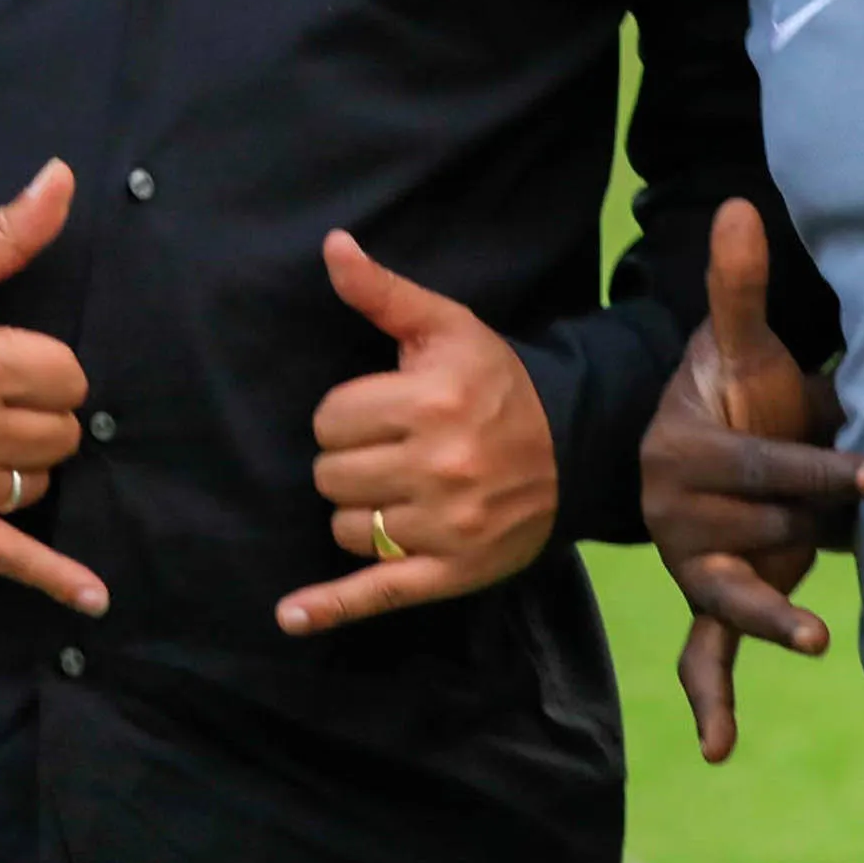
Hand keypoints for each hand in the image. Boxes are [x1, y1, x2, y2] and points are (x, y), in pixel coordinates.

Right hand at [0, 160, 107, 614]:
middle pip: (63, 434)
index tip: (17, 358)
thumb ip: (11, 230)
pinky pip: (9, 559)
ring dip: (27, 465)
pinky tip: (95, 600)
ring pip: (39, 484)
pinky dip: (56, 581)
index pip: (70, 377)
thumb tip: (65, 176)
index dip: (50, 366)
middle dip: (42, 413)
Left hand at [279, 232, 557, 635]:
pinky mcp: (450, 572)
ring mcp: (445, 527)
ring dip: (357, 511)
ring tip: (396, 491)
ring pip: (345, 528)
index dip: (345, 414)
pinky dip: (329, 607)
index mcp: (430, 402)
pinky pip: (376, 591)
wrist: (573, 446)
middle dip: (348, 460)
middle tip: (389, 450)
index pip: (329, 419)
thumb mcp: (445, 327)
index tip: (380, 411)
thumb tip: (332, 246)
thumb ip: (383, 293)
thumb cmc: (495, 382)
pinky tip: (290, 616)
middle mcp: (438, 467)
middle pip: (329, 476)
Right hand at [643, 198, 863, 761]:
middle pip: (749, 533)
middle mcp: (674, 512)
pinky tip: (720, 750)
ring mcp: (690, 562)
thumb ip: (737, 284)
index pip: (756, 466)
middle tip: (853, 541)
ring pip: (729, 597)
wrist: (706, 436)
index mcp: (682, 450)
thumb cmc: (735, 388)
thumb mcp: (740, 342)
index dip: (814, 470)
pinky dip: (712, 700)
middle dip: (799, 539)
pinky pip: (702, 655)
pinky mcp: (707, 600)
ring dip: (768, 617)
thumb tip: (739, 204)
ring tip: (810, 636)